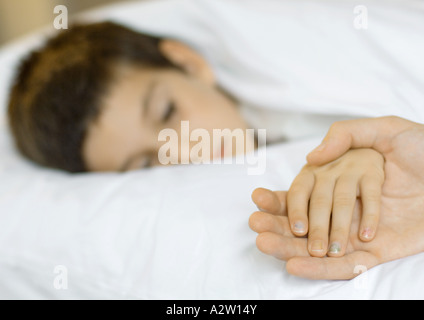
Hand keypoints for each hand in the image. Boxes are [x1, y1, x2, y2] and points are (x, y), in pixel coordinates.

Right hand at [249, 116, 423, 278]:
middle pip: (303, 221)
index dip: (279, 199)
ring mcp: (357, 231)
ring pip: (316, 245)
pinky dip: (319, 268)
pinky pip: (345, 265)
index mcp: (340, 181)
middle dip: (276, 224)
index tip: (257, 200)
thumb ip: (346, 135)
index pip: (302, 193)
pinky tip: (295, 265)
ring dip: (288, 247)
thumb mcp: (387, 130)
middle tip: (255, 227)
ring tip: (265, 244)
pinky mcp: (375, 251)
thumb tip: (311, 157)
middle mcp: (343, 208)